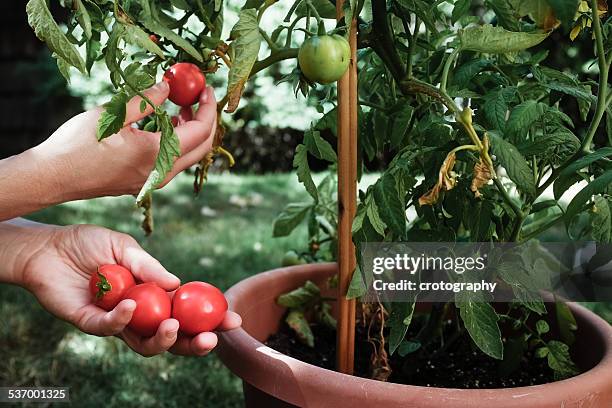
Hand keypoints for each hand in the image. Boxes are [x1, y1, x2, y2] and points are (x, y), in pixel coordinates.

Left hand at [16, 222, 240, 356]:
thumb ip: (148, 266)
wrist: (48, 246)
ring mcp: (116, 321)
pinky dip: (123, 319)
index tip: (233, 319)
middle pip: (172, 338)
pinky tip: (130, 304)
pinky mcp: (90, 322)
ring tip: (174, 326)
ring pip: (145, 344)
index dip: (210, 320)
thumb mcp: (125, 247)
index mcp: (154, 295)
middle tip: (210, 339)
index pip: (187, 313)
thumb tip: (177, 284)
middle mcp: (139, 313)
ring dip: (164, 340)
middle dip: (194, 343)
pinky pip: (110, 329)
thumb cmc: (89, 243)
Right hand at [34, 82, 216, 200]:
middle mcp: (160, 173)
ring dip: (190, 131)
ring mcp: (152, 182)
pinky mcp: (143, 183)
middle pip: (201, 147)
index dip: (208, 109)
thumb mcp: (112, 115)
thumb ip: (145, 101)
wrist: (53, 177)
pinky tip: (163, 124)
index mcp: (156, 155)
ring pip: (187, 156)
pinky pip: (170, 162)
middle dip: (206, 120)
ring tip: (179, 107)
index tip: (206, 89)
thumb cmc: (76, 145)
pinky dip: (175, 142)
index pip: (200, 131)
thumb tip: (167, 87)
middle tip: (198, 97)